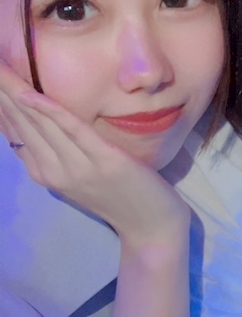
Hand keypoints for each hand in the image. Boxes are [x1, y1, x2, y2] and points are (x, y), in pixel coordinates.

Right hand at [0, 63, 188, 248]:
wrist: (152, 227)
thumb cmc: (120, 197)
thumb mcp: (80, 175)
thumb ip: (57, 152)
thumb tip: (39, 119)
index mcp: (44, 172)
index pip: (14, 130)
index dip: (0, 100)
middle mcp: (52, 171)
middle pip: (21, 122)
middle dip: (2, 89)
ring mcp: (78, 168)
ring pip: (40, 123)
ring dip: (16, 92)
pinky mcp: (104, 162)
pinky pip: (73, 131)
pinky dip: (50, 112)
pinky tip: (31, 95)